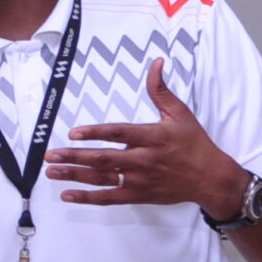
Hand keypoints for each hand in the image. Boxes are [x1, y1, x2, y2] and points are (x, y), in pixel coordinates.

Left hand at [46, 59, 250, 216]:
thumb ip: (161, 90)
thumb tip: (156, 63)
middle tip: (51, 154)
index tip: (74, 133)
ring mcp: (140, 180)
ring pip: (102, 179)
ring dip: (75, 176)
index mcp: (153, 137)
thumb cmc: (194, 144)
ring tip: (52, 171)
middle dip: (75, 157)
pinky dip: (88, 198)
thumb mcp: (180, 113)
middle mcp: (144, 160)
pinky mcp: (138, 196)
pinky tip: (68, 194)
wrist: (210, 178)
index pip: (119, 134)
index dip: (96, 133)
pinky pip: (109, 198)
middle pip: (104, 159)